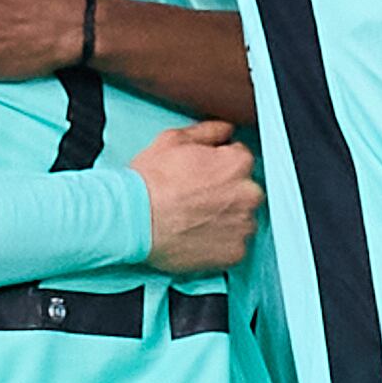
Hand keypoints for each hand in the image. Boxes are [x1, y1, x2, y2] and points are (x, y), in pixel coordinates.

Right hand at [131, 120, 262, 274]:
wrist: (133, 220)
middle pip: (244, 190)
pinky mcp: (235, 252)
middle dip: (226, 192)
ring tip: (196, 219)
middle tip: (197, 198)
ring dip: (226, 218)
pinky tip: (198, 236)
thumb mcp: (173, 140)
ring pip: (242, 218)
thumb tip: (224, 130)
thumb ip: (208, 131)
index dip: (219, 165)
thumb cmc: (149, 182)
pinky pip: (235, 245)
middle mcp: (248, 194)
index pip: (240, 159)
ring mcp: (243, 225)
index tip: (204, 175)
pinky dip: (221, 242)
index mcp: (238, 163)